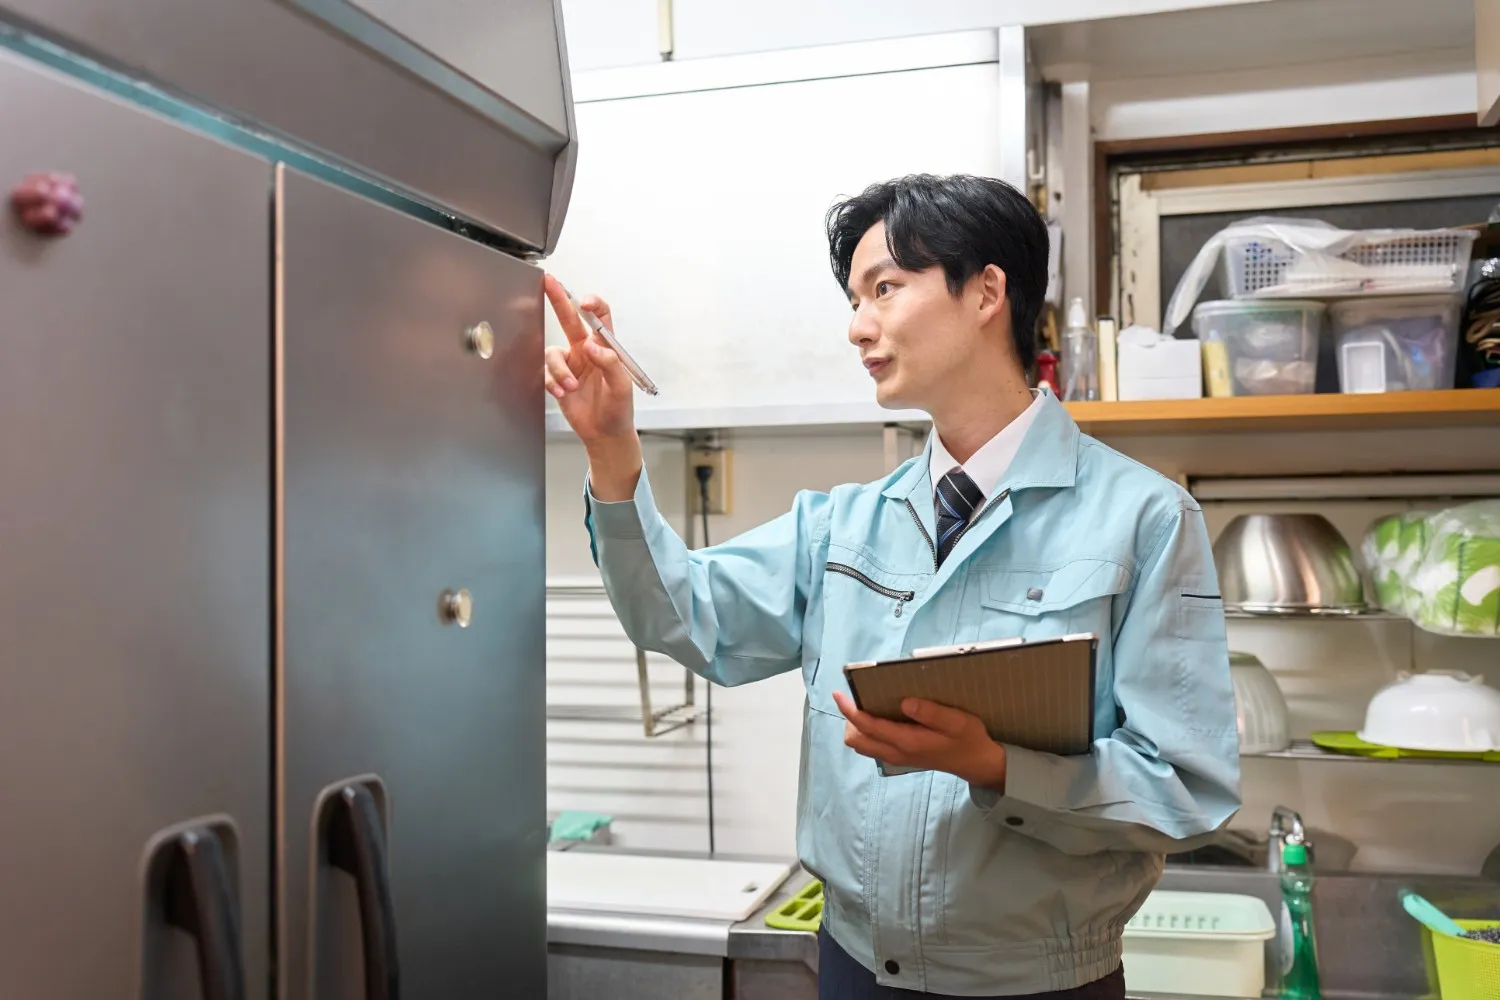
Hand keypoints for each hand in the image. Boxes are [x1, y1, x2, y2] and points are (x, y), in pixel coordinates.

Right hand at [541, 274, 641, 498]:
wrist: (605, 433)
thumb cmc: (619, 409)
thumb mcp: (622, 386)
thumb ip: (610, 364)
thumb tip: (592, 346)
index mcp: (606, 347)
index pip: (600, 317)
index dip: (592, 305)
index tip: (585, 302)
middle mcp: (586, 350)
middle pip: (570, 319)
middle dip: (559, 299)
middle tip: (549, 281)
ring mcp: (571, 364)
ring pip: (554, 353)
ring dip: (560, 370)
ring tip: (571, 387)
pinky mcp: (558, 379)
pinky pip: (547, 373)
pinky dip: (553, 382)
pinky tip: (564, 393)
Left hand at [832, 691, 1006, 790]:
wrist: (976, 763)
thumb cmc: (968, 739)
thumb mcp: (957, 722)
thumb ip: (931, 713)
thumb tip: (905, 702)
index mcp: (907, 741)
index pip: (867, 726)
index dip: (850, 710)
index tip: (840, 693)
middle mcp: (896, 752)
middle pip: (856, 739)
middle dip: (849, 718)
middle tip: (855, 696)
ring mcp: (896, 757)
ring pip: (862, 744)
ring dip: (857, 726)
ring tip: (865, 704)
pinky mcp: (900, 757)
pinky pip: (872, 745)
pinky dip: (867, 731)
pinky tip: (879, 716)